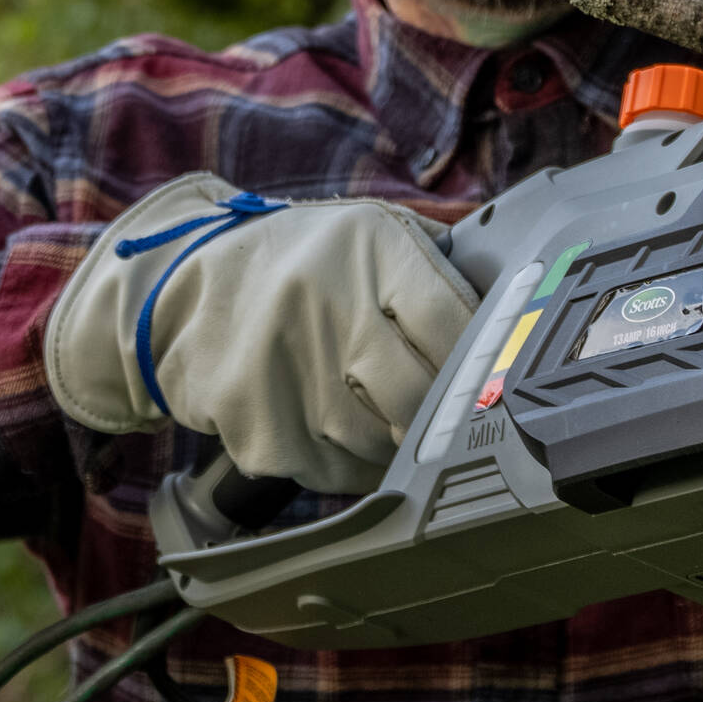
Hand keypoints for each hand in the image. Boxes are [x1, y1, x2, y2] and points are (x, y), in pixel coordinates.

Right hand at [42, 174, 478, 493]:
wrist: (185, 285)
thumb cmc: (302, 261)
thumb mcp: (370, 232)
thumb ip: (438, 267)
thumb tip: (517, 315)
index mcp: (371, 248)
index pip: (453, 322)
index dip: (482, 363)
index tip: (494, 383)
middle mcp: (328, 301)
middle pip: (418, 394)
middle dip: (441, 416)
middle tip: (450, 418)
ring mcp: (285, 365)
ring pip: (375, 442)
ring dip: (394, 445)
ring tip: (389, 420)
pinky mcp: (252, 421)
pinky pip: (327, 469)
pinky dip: (346, 464)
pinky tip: (338, 432)